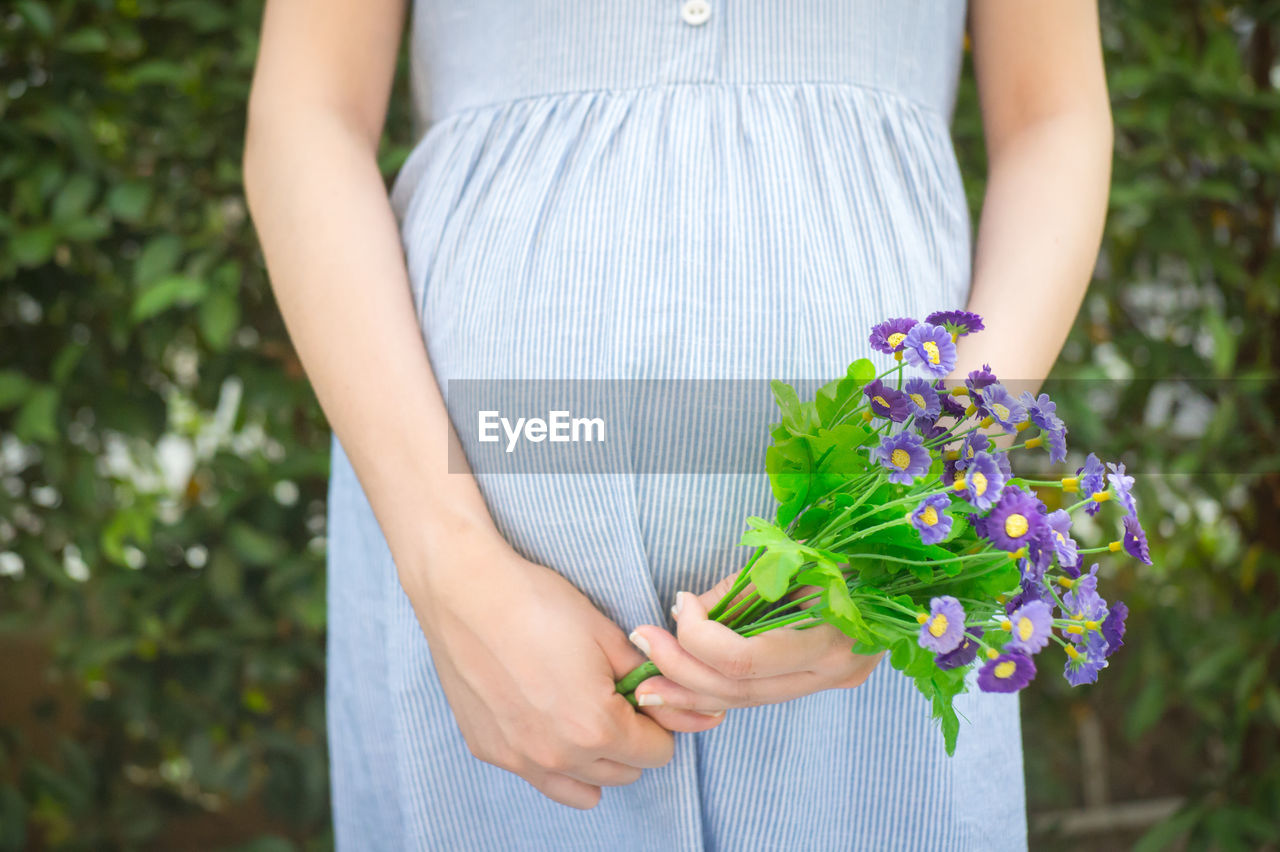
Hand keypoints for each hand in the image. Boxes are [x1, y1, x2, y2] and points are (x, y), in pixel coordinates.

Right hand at [397, 524, 724, 808]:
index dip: (658, 722)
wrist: (466, 593)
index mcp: (596, 728)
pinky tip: (545, 715)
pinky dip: (554, 759)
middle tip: (614, 699)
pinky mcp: (490, 751)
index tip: (643, 697)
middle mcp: (558, 756)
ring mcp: (520, 759)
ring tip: (582, 712)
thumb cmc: (539, 605)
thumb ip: (645, 677)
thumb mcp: (608, 634)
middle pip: (624, 773)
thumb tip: (668, 697)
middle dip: (630, 741)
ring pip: (583, 786)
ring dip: (595, 758)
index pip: (658, 752)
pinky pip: (539, 776)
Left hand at [628, 573, 885, 712]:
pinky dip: (714, 693)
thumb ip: (740, 590)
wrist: (901, 567)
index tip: (679, 603)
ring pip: (744, 703)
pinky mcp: (816, 681)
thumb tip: (688, 610)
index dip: (698, 637)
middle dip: (679, 667)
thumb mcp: (794, 556)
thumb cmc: (848, 547)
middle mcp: (833, 669)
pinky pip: (757, 698)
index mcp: (833, 633)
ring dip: (687, 690)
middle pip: (738, 689)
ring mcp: (828, 681)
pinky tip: (680, 688)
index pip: (747, 659)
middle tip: (642, 642)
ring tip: (646, 680)